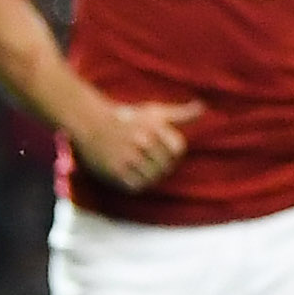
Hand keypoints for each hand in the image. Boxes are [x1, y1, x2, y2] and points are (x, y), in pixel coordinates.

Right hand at [71, 96, 202, 190]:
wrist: (91, 123)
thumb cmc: (127, 117)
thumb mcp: (154, 112)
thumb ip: (180, 114)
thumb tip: (202, 108)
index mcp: (153, 127)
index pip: (178, 149)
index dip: (173, 153)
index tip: (163, 151)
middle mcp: (142, 141)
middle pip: (166, 165)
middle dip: (162, 165)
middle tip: (150, 160)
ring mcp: (128, 157)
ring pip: (153, 177)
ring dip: (150, 176)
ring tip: (141, 167)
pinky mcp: (115, 171)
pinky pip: (136, 186)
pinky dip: (138, 183)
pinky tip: (133, 174)